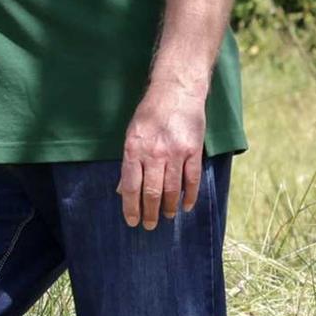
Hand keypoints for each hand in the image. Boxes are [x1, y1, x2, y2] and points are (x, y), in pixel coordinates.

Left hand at [118, 85, 209, 230]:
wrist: (176, 90)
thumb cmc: (150, 113)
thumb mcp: (132, 134)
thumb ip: (129, 163)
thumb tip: (122, 190)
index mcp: (134, 148)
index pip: (130, 186)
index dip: (131, 207)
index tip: (132, 221)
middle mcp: (154, 153)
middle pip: (151, 192)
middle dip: (150, 212)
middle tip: (149, 225)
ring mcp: (175, 152)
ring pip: (172, 189)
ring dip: (169, 207)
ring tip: (167, 217)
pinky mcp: (193, 151)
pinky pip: (192, 180)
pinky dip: (190, 196)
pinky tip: (187, 206)